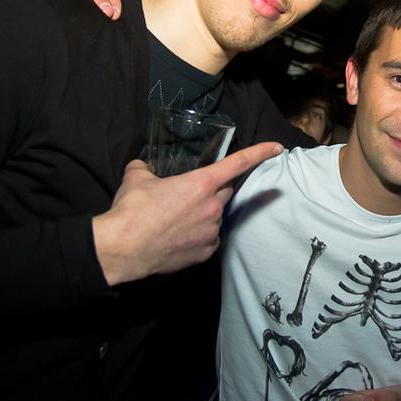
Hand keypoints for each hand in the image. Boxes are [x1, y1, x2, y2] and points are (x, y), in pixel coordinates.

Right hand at [92, 141, 282, 285]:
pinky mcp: (205, 252)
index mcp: (201, 183)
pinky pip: (209, 238)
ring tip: (174, 220)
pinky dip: (198, 235)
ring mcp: (211, 231)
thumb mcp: (136, 177)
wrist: (123, 248)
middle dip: (212, 190)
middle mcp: (213, 206)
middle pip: (225, 192)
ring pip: (215, 216)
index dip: (260, 153)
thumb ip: (146, 167)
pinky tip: (178, 236)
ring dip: (202, 214)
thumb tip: (143, 166)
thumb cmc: (131, 210)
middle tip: (188, 195)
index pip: (238, 163)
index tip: (276, 148)